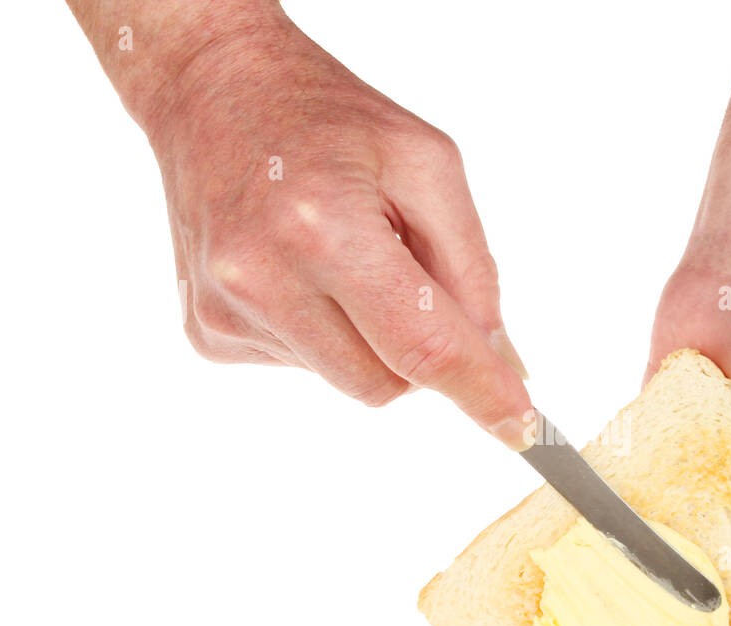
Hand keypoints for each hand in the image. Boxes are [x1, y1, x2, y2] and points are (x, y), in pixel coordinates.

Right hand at [74, 2, 531, 447]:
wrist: (215, 90)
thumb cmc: (327, 119)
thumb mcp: (429, 164)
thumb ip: (472, 267)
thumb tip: (499, 357)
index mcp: (324, 228)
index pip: (422, 345)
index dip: (481, 392)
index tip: (523, 430)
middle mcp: (262, 278)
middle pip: (389, 382)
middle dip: (420, 349)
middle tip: (403, 271)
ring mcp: (226, 312)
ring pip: (350, 381)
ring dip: (370, 339)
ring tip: (340, 256)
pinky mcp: (208, 331)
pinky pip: (306, 366)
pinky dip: (325, 333)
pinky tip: (301, 271)